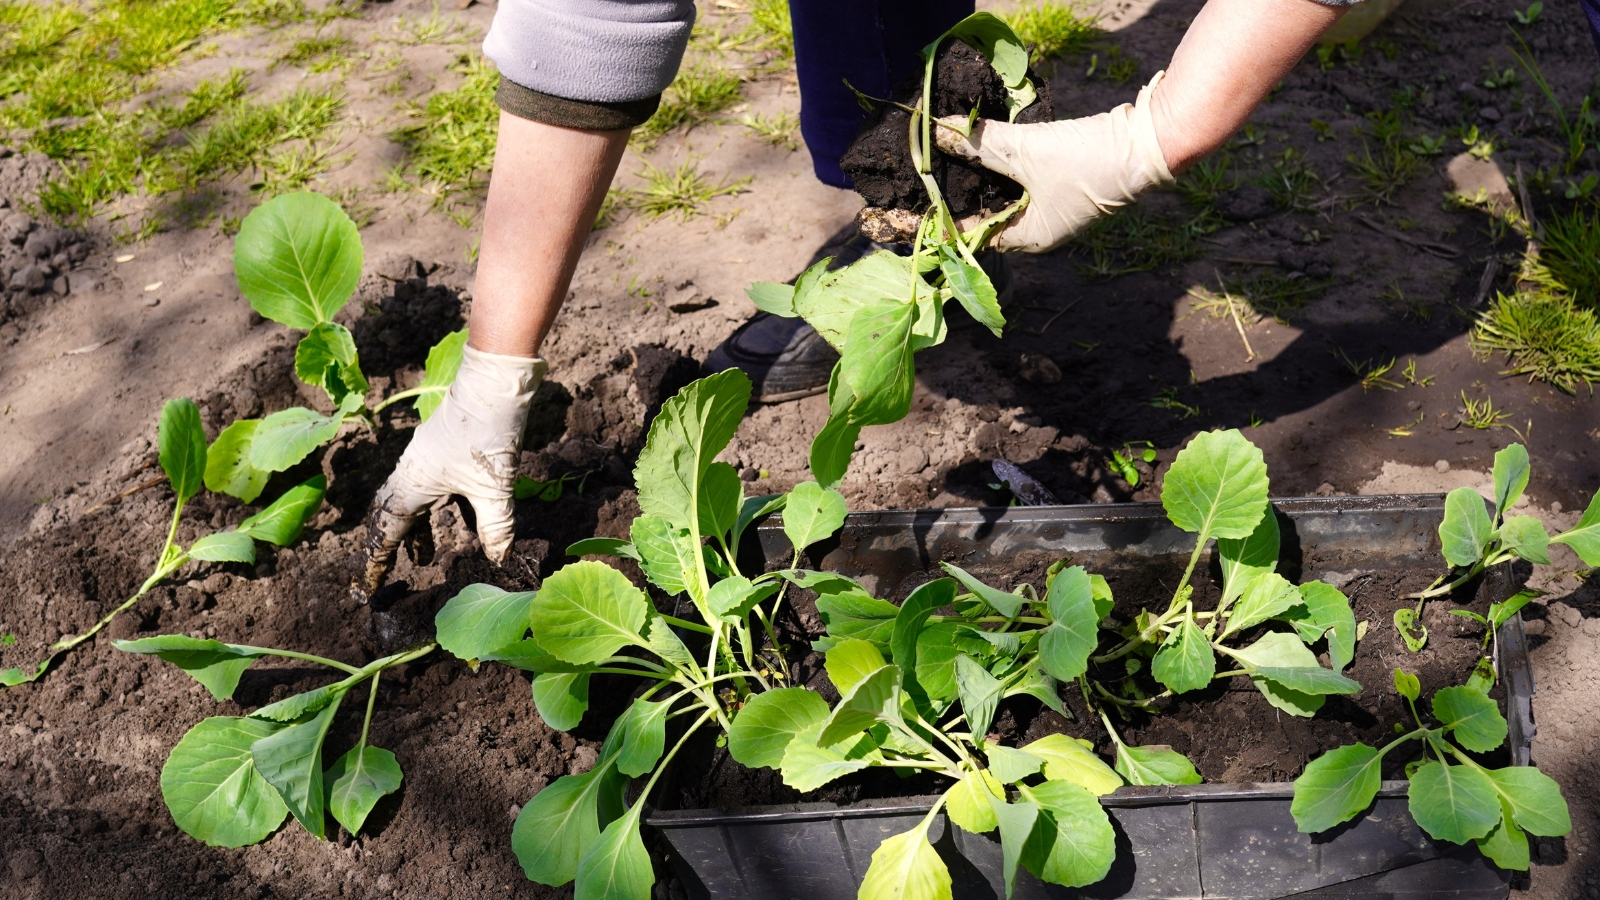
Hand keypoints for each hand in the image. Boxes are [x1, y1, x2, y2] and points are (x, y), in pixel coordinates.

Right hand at [357, 346, 545, 597]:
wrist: (493, 382)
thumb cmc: (488, 434)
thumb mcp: (495, 487)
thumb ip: (495, 526)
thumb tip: (498, 560)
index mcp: (412, 485)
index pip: (387, 532)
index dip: (376, 561)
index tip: (368, 587)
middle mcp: (410, 472)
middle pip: (389, 515)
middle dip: (388, 545)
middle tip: (388, 570)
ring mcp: (423, 457)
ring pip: (408, 500)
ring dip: (413, 528)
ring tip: (423, 556)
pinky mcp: (439, 447)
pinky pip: (424, 486)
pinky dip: (430, 508)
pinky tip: (451, 516)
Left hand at [935, 72, 1173, 253]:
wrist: (1145, 144)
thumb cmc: (1087, 161)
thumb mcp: (1026, 152)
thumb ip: (981, 144)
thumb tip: (939, 132)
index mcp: (1029, 238)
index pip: (972, 237)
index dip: (940, 223)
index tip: (910, 211)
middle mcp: (1039, 230)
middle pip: (984, 218)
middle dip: (955, 200)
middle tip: (922, 182)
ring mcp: (1052, 208)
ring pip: (1002, 197)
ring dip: (977, 180)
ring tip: (944, 163)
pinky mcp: (1061, 184)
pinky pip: (1020, 181)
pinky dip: (999, 167)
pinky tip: (981, 149)